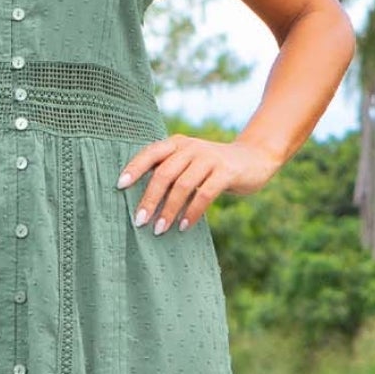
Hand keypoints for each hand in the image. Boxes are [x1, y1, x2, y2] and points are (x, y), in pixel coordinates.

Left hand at [116, 133, 279, 232]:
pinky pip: (205, 194)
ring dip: (169, 210)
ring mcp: (209, 158)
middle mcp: (191, 147)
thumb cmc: (213, 167)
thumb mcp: (189, 163)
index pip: (151, 153)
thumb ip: (169, 172)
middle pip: (164, 173)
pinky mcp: (226, 172)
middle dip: (150, 199)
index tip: (119, 186)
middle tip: (139, 221)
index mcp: (177, 143)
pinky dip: (192, 212)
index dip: (134, 168)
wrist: (254, 158)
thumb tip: (140, 201)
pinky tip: (183, 227)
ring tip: (160, 230)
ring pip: (182, 185)